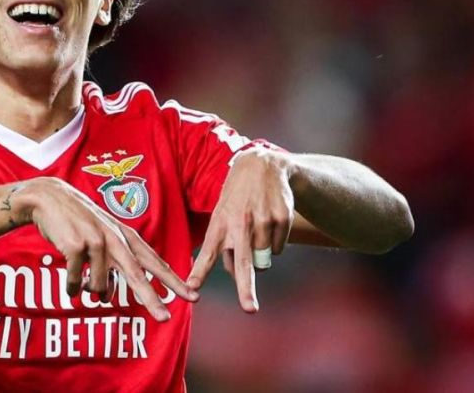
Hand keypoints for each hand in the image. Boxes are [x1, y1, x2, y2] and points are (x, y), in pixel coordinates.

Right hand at [6, 177, 198, 320]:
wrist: (49, 198)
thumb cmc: (77, 221)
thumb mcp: (101, 238)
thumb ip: (111, 264)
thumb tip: (109, 297)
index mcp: (125, 236)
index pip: (154, 263)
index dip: (174, 281)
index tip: (193, 296)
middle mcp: (115, 239)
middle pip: (137, 276)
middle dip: (152, 299)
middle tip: (166, 318)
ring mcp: (96, 242)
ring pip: (99, 287)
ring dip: (91, 293)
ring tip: (83, 288)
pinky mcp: (76, 247)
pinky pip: (76, 283)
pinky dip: (73, 289)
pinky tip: (70, 287)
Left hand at [186, 148, 293, 312]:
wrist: (263, 164)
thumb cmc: (237, 196)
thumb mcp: (222, 213)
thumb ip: (224, 243)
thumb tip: (235, 273)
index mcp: (220, 222)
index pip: (207, 252)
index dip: (199, 271)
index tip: (191, 288)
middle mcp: (240, 223)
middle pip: (244, 263)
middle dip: (246, 289)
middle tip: (250, 309)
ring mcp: (262, 220)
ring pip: (264, 259)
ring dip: (260, 255)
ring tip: (255, 228)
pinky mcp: (281, 219)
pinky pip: (278, 249)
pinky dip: (274, 244)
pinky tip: (269, 221)